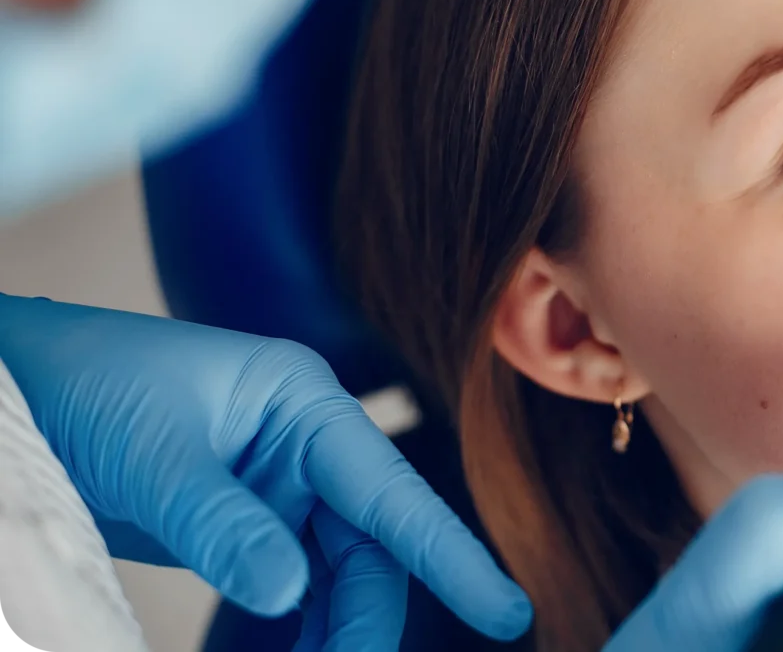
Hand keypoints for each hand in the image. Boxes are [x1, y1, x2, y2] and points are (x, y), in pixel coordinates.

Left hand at [0, 295, 532, 649]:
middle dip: (362, 624)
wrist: (9, 384)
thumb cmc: (77, 386)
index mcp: (301, 403)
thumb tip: (290, 596)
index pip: (390, 491)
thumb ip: (223, 524)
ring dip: (328, 634)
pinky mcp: (243, 525)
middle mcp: (304, 445)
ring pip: (336, 577)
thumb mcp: (151, 454)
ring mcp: (275, 488)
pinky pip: (290, 587)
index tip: (505, 614)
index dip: (452, 555)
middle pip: (369, 550)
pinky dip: (293, 630)